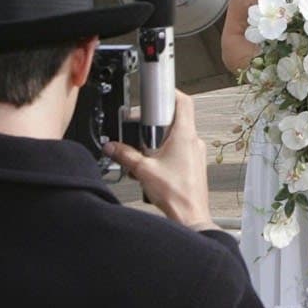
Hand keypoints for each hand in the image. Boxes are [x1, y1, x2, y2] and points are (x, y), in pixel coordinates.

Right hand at [105, 92, 212, 230]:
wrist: (190, 216)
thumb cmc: (177, 194)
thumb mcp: (143, 170)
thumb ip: (124, 155)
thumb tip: (112, 146)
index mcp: (186, 135)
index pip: (184, 102)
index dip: (170, 93)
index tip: (158, 92)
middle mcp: (194, 141)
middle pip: (176, 118)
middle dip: (156, 122)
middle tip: (142, 128)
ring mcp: (195, 153)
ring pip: (176, 135)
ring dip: (158, 140)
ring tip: (145, 152)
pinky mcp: (193, 164)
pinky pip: (178, 150)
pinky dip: (164, 152)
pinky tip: (152, 165)